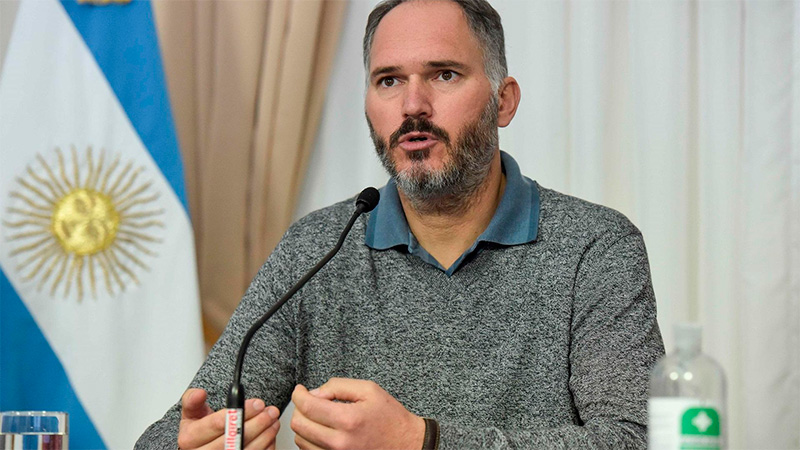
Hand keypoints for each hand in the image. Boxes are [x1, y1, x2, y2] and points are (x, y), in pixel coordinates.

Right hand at [177, 388, 280, 449]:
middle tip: (270, 412)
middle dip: (256, 424)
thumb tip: (199, 393)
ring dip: (264, 435)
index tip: (257, 404)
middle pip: (233, 440)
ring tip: (273, 421)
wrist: (199, 447)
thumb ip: (193, 401)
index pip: (216, 424)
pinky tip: (270, 435)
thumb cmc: (198, 430)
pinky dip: (265, 447)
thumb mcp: (191, 413)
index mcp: (189, 438)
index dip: (239, 413)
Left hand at [290, 378, 424, 449]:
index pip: (307, 406)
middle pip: (299, 425)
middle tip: (308, 401)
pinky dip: (310, 440)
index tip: (300, 390)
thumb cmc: (390, 418)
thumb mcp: (369, 390)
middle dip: (299, 409)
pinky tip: (321, 430)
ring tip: (317, 416)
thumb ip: (338, 386)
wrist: (406, 445)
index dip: (298, 395)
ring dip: (304, 425)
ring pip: (301, 440)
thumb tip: (314, 393)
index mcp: (348, 420)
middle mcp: (339, 443)